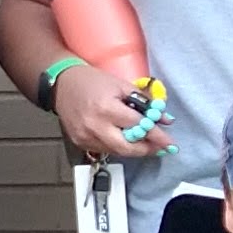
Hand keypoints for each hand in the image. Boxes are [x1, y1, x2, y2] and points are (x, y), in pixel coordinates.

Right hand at [49, 62, 163, 161]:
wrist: (61, 84)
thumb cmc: (93, 81)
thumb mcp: (121, 85)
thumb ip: (144, 103)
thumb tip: (165, 120)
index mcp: (107, 108)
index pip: (138, 126)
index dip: (157, 136)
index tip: (170, 144)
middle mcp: (95, 126)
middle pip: (127, 148)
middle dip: (146, 150)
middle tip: (160, 148)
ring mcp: (85, 136)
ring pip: (116, 151)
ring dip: (133, 149)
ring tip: (144, 143)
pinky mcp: (79, 142)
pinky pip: (104, 150)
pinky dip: (117, 146)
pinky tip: (123, 139)